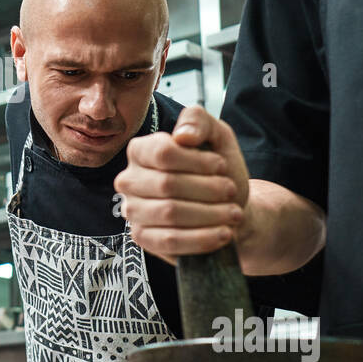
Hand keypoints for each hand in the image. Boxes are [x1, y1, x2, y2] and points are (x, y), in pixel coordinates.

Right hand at [114, 106, 250, 263]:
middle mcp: (129, 180)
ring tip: (233, 213)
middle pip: (167, 184)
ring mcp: (132, 211)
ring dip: (210, 214)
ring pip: (170, 214)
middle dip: (208, 189)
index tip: (221, 165)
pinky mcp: (142, 238)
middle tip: (231, 191)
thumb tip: (183, 136)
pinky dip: (202, 238)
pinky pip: (170, 241)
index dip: (197, 161)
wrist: (226, 206)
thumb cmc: (217, 170)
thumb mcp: (216, 135)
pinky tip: (223, 233)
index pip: (163, 153)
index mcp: (141, 150)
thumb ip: (198, 121)